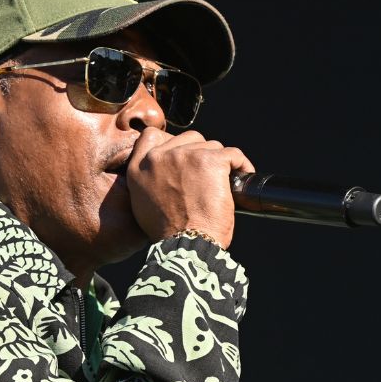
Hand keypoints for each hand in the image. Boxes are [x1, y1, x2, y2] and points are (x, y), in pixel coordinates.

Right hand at [125, 127, 255, 248]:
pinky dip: (241, 165)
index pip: (151, 136)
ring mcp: (185, 156)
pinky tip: (240, 178)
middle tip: (206, 178)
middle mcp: (159, 156)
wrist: (187, 246)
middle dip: (200, 154)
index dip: (172, 143)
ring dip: (220, 162)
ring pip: (211, 146)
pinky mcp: (210, 160)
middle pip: (188, 139)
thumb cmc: (169, 234)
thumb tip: (163, 174)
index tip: (185, 155)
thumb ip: (148, 180)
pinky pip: (233, 154)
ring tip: (222, 184)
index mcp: (139, 167)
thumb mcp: (142, 204)